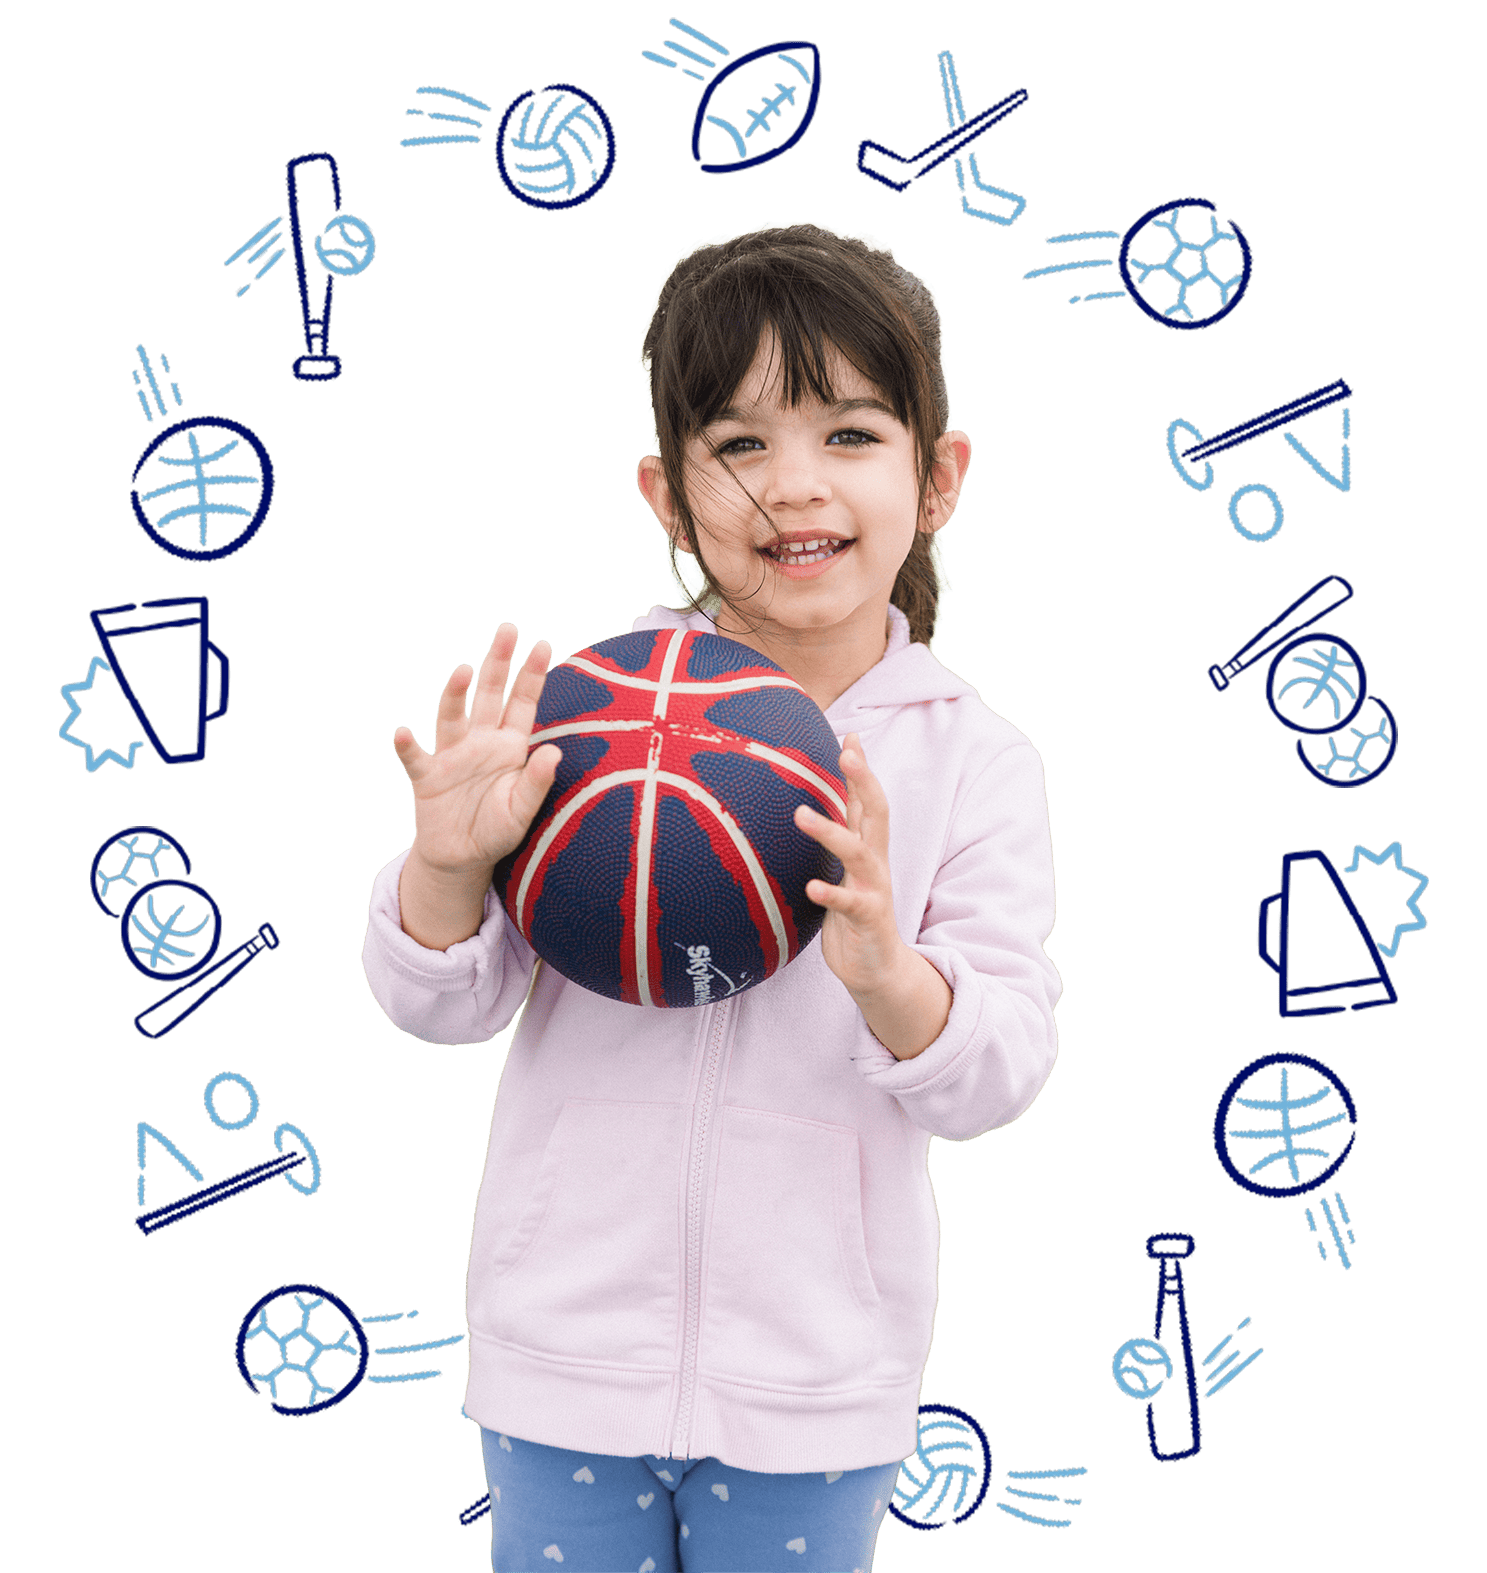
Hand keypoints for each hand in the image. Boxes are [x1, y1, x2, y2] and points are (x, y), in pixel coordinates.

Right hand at [392, 624, 561, 948]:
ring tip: (462, 671)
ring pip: (452, 716)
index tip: (544, 644)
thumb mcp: (522, 810)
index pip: (523, 703)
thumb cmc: (497, 830)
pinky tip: (403, 733)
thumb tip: (554, 753)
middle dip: (498, 662)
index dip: (533, 675)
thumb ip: (537, 783)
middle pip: (490, 694)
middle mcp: (481, 742)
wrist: (462, 858)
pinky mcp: (428, 776)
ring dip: (455, 693)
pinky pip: (416, 758)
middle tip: (508, 628)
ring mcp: (452, 756)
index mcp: (509, 746)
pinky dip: (408, 746)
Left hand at [794, 734, 951, 1058]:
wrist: (877, 970)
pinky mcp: (868, 920)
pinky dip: (832, 894)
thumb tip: (810, 806)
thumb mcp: (846, 872)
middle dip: (864, 780)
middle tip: (847, 752)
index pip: (867, 800)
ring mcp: (874, 890)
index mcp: (868, 849)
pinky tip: (812, 887)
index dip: (861, 768)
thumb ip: (838, 840)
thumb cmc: (854, 915)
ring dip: (832, 832)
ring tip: (801, 815)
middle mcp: (875, 863)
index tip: (850, 734)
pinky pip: (850, 904)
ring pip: (858, 853)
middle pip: (876, 813)